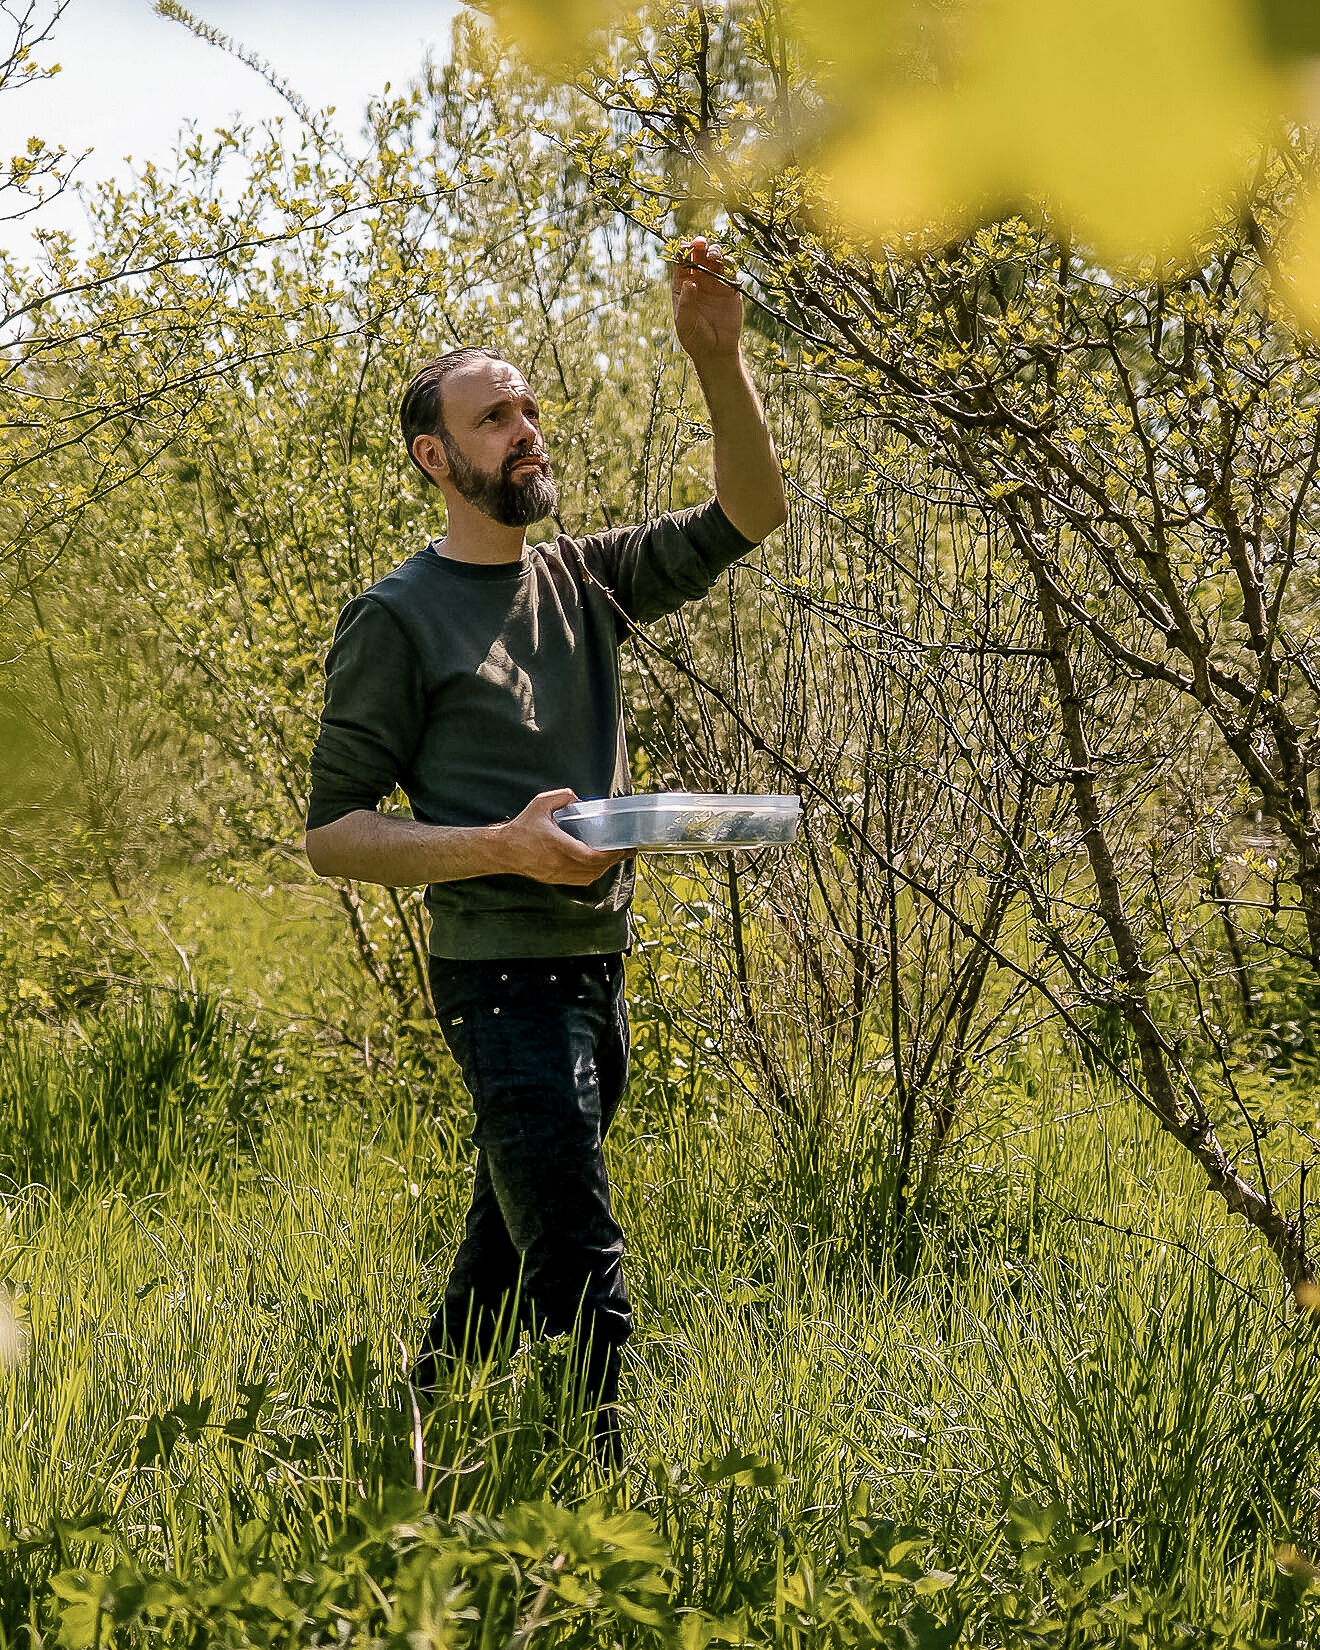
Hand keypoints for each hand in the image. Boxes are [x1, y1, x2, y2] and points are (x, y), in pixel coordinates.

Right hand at [494, 788, 630, 885]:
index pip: (592, 857)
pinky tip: (597, 864)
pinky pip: (580, 880)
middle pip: (595, 869)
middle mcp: (559, 863)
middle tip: (626, 851)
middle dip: (614, 861)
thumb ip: (562, 797)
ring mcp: (557, 874)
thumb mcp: (540, 804)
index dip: (612, 855)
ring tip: (614, 857)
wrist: (503, 850)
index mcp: (558, 845)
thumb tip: (579, 800)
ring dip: (604, 868)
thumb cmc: (522, 827)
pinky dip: (592, 873)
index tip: (625, 848)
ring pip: (589, 877)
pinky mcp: (554, 879)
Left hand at [672, 236, 743, 363]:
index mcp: (682, 286)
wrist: (716, 351)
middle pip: (698, 255)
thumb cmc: (696, 339)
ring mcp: (715, 282)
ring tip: (713, 256)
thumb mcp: (686, 322)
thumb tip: (690, 281)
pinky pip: (731, 269)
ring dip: (714, 251)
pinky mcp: (730, 288)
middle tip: (700, 243)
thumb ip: (686, 302)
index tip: (685, 248)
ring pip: (715, 258)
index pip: (681, 262)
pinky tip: (726, 263)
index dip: (682, 251)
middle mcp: (698, 280)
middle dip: (698, 245)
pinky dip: (729, 262)